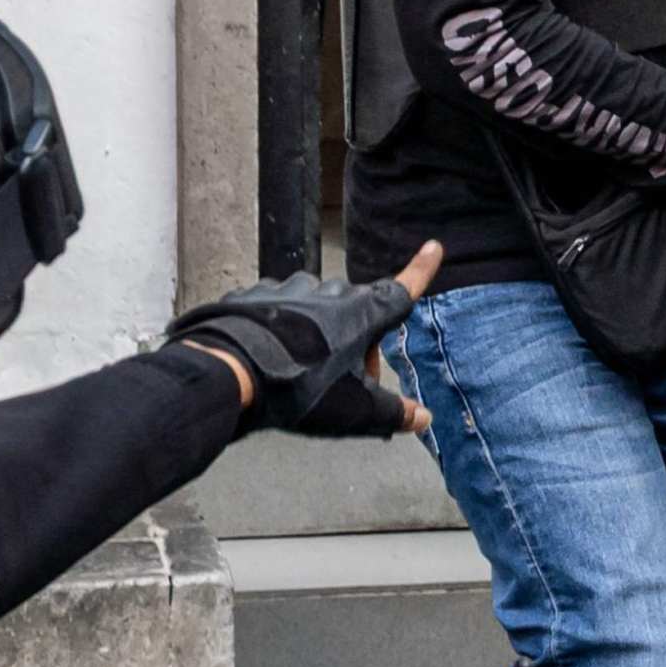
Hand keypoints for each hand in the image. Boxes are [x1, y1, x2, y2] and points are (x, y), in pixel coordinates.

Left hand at [171, 242, 437, 437]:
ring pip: (318, 311)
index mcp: (363, 313)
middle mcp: (331, 291)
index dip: (421, 269)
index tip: (433, 247)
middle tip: (346, 383)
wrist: (232, 370)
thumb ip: (394, 413)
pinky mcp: (257, 295)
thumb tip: (423, 419)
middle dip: (359, 343)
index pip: (402, 289)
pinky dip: (283, 330)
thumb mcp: (355, 411)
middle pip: (358, 313)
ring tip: (301, 373)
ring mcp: (291, 289)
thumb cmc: (301, 389)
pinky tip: (272, 358)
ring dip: (319, 336)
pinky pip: (280, 311)